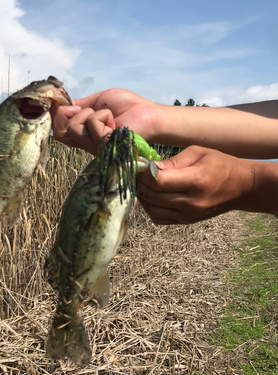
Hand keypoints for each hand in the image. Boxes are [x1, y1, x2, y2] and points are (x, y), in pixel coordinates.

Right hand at [51, 89, 159, 155]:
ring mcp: (93, 147)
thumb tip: (59, 105)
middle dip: (69, 113)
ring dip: (90, 113)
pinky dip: (102, 116)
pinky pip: (91, 125)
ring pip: (73, 127)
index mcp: (83, 133)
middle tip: (90, 109)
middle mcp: (86, 143)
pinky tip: (114, 121)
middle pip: (59, 132)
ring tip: (107, 116)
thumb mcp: (97, 102)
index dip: (57, 114)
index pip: (57, 130)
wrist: (147, 113)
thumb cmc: (126, 107)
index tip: (68, 103)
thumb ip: (78, 106)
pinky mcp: (104, 146)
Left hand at [137, 146, 255, 223]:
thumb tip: (148, 167)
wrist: (241, 187)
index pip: (159, 181)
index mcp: (196, 181)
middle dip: (139, 183)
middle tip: (133, 172)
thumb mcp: (198, 153)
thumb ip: (172, 161)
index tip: (136, 164)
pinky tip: (149, 196)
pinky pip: (158, 218)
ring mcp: (188, 215)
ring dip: (141, 196)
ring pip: (152, 209)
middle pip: (153, 195)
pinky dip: (149, 208)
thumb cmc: (220, 164)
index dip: (143, 173)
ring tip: (139, 183)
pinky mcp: (186, 221)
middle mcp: (191, 202)